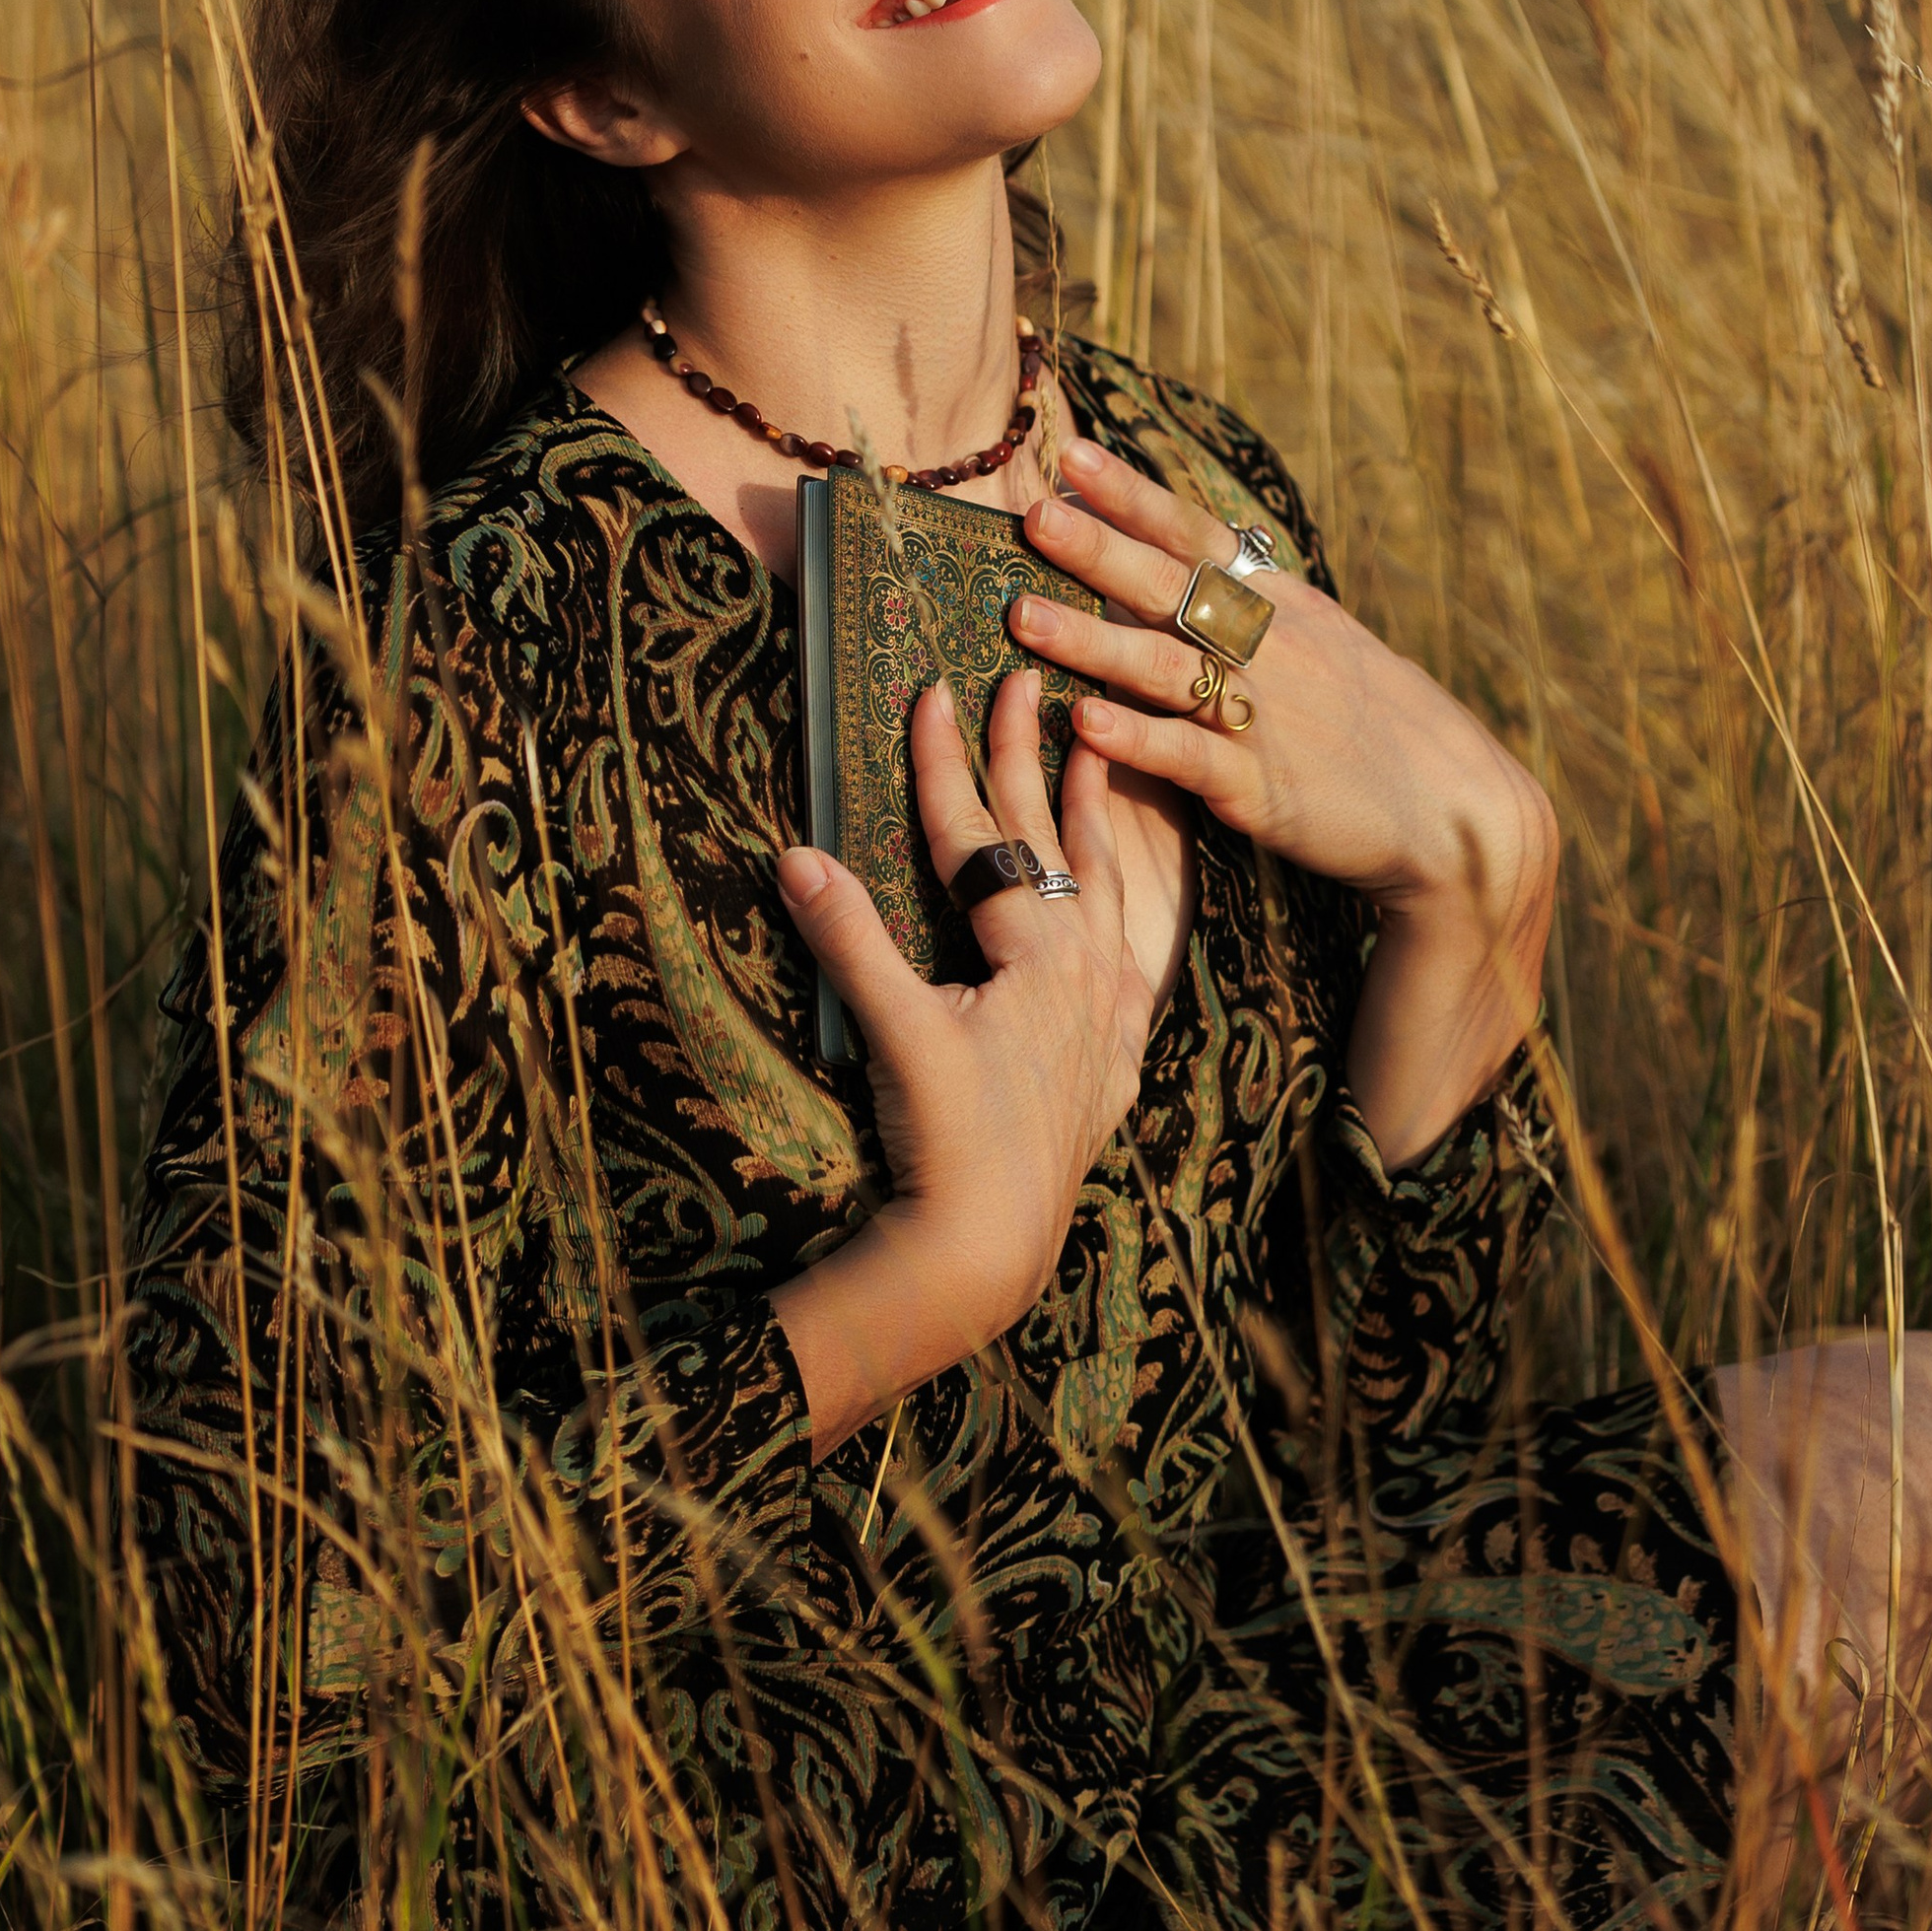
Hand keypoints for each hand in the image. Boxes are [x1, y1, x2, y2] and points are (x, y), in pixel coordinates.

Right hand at [772, 670, 1146, 1459]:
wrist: (992, 1249)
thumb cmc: (947, 1143)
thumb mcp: (895, 1033)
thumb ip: (851, 939)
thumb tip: (796, 854)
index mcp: (1039, 954)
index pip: (982, 836)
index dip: (948, 761)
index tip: (934, 688)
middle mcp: (1087, 971)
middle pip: (1056, 843)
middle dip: (1030, 759)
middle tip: (1023, 682)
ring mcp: (1105, 1016)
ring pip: (1112, 891)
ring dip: (1099, 820)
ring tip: (1099, 756)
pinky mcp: (1108, 1061)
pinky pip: (1135, 961)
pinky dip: (1132, 915)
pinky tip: (1130, 910)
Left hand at [1011, 436, 1556, 1163]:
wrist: (1460, 813)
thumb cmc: (1388, 730)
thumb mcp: (1330, 646)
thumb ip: (1261, 609)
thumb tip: (1200, 565)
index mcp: (1284, 608)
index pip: (1196, 537)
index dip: (1132, 497)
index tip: (1071, 456)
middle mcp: (1270, 649)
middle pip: (1170, 587)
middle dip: (1096, 548)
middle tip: (1030, 513)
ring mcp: (1264, 717)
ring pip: (1162, 667)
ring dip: (1089, 639)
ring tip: (1022, 615)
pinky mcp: (1261, 789)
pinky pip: (1186, 757)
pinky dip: (1134, 738)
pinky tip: (1082, 722)